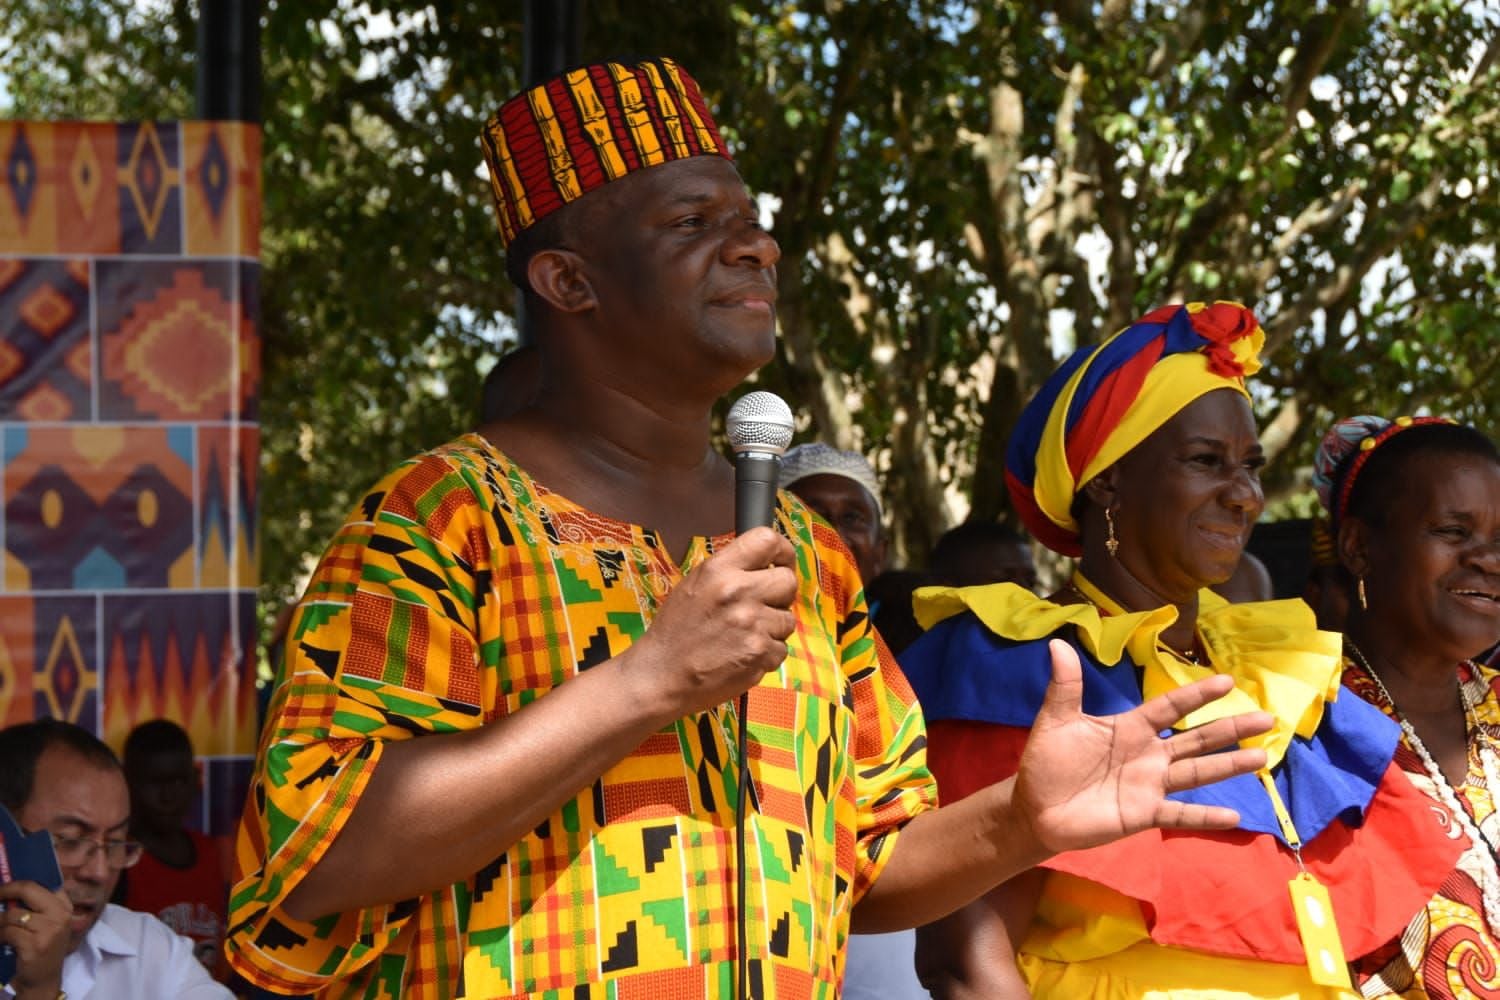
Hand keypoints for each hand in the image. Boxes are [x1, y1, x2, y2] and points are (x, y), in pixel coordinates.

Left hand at [0, 880, 71, 998]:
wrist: (44, 978)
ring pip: (12, 915)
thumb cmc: (42, 946)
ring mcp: (49, 930)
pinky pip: (8, 932)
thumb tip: (10, 889)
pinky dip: (0, 936)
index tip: (3, 887)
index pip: (40, 884)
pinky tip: (2, 941)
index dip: (17, 883)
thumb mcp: (48, 924)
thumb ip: (38, 906)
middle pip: (28, 890)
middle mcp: (60, 914)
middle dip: (5, 891)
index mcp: (64, 906)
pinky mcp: (35, 945)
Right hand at [624, 526, 797, 720]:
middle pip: (787, 580)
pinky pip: (781, 648)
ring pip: (787, 619)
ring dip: (772, 628)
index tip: (782, 562)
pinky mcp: (760, 653)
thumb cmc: (677, 631)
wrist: (663, 674)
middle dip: (780, 594)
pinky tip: (742, 654)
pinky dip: (766, 654)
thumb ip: (730, 570)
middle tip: (763, 605)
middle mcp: (737, 591)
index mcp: (718, 570)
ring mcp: (752, 624)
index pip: (766, 540)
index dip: (782, 551)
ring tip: (743, 635)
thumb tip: (766, 563)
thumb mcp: (695, 584)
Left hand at [1013, 639, 1271, 854]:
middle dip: (1230, 728)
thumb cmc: (1048, 762)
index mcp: (1130, 728)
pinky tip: (1234, 817)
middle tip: (1267, 718)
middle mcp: (1148, 755)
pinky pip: (1180, 815)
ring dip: (1229, 766)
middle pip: (1196, 739)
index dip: (1196, 695)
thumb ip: (1065, 686)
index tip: (1227, 680)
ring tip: (1262, 757)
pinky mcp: (1143, 814)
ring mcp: (1149, 785)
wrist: (1034, 807)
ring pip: (1197, 773)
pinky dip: (1205, 818)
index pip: (1170, 708)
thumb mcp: (1055, 721)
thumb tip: (1058, 643)